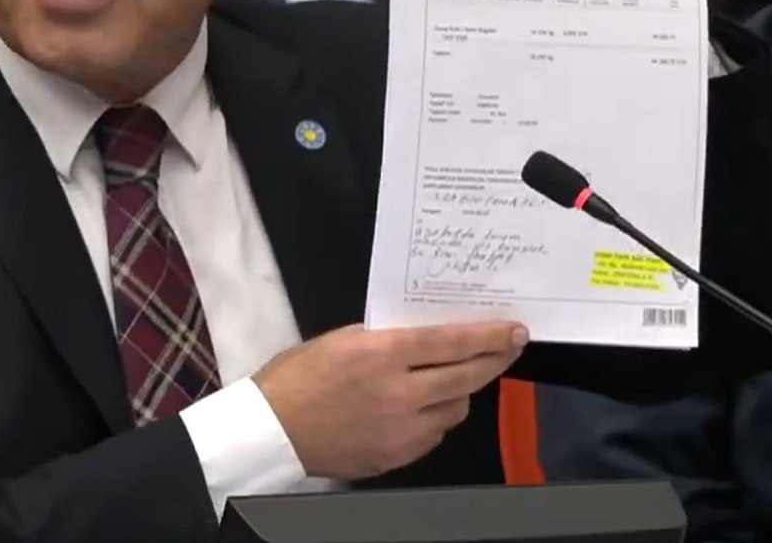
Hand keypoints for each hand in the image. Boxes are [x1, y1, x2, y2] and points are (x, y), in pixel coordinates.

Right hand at [254, 321, 527, 479]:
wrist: (273, 429)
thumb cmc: (297, 377)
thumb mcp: (341, 339)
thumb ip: (385, 338)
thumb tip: (424, 338)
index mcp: (381, 353)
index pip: (450, 341)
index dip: (487, 335)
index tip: (512, 330)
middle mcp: (399, 392)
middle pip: (465, 376)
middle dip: (493, 360)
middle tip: (509, 349)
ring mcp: (401, 429)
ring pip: (455, 407)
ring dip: (459, 390)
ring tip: (449, 379)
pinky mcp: (398, 455)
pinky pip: (434, 433)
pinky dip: (435, 417)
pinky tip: (420, 408)